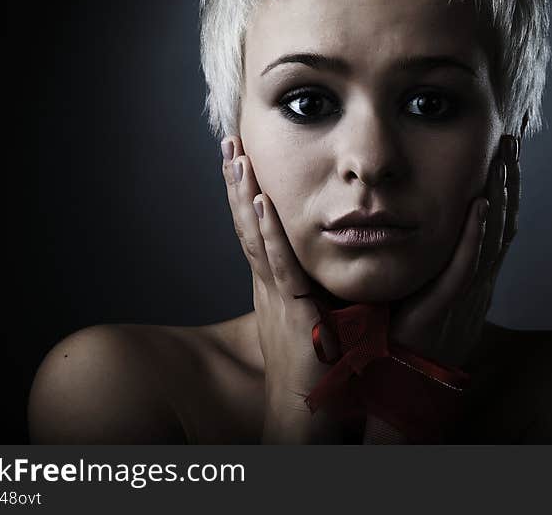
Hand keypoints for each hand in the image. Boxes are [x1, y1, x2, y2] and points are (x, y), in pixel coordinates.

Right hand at [221, 136, 339, 442]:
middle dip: (236, 182)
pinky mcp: (293, 311)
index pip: (255, 227)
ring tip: (237, 157)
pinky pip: (280, 266)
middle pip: (246, 223)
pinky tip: (261, 204)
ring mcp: (276, 295)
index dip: (245, 192)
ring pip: (255, 236)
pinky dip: (269, 234)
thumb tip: (322, 255)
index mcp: (274, 282)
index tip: (241, 155)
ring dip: (245, 195)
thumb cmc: (316, 365)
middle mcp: (268, 283)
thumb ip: (314, 282)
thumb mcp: (313, 311)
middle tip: (229, 141)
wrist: (308, 409)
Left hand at [389, 130, 521, 368]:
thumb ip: (429, 263)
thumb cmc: (405, 338)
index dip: (504, 187)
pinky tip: (481, 206)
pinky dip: (476, 236)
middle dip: (508, 180)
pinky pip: (466, 267)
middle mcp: (475, 282)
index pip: (494, 224)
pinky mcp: (445, 307)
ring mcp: (465, 295)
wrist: (398, 387)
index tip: (503, 151)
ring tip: (503, 158)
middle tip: (511, 140)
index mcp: (471, 277)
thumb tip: (421, 226)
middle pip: (501, 223)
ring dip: (500, 195)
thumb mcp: (424, 292)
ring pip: (490, 238)